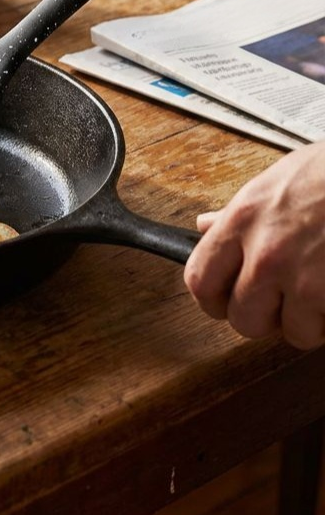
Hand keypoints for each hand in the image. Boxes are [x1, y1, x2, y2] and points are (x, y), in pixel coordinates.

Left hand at [184, 140, 324, 349]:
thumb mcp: (274, 182)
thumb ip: (237, 214)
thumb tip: (206, 226)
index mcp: (242, 221)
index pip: (201, 281)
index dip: (213, 299)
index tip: (225, 300)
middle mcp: (266, 254)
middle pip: (243, 319)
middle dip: (263, 317)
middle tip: (281, 300)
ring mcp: (304, 279)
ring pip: (293, 332)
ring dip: (309, 321)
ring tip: (320, 291)